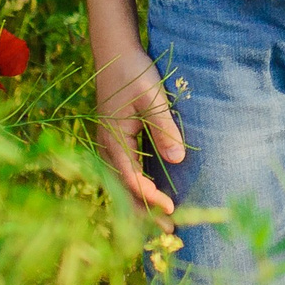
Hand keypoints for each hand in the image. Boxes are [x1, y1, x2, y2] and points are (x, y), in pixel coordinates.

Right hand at [94, 44, 185, 217]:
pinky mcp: (116, 143)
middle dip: (146, 212)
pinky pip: (124, 174)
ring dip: (141, 205)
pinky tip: (153, 200)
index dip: (151, 198)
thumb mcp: (152, 97)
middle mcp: (107, 148)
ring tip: (163, 224)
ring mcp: (109, 146)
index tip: (172, 209)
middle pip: (124, 190)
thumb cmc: (133, 72)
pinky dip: (137, 190)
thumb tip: (177, 159)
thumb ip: (164, 128)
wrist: (114, 53)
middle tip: (170, 231)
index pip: (132, 179)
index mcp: (113, 140)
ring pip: (123, 185)